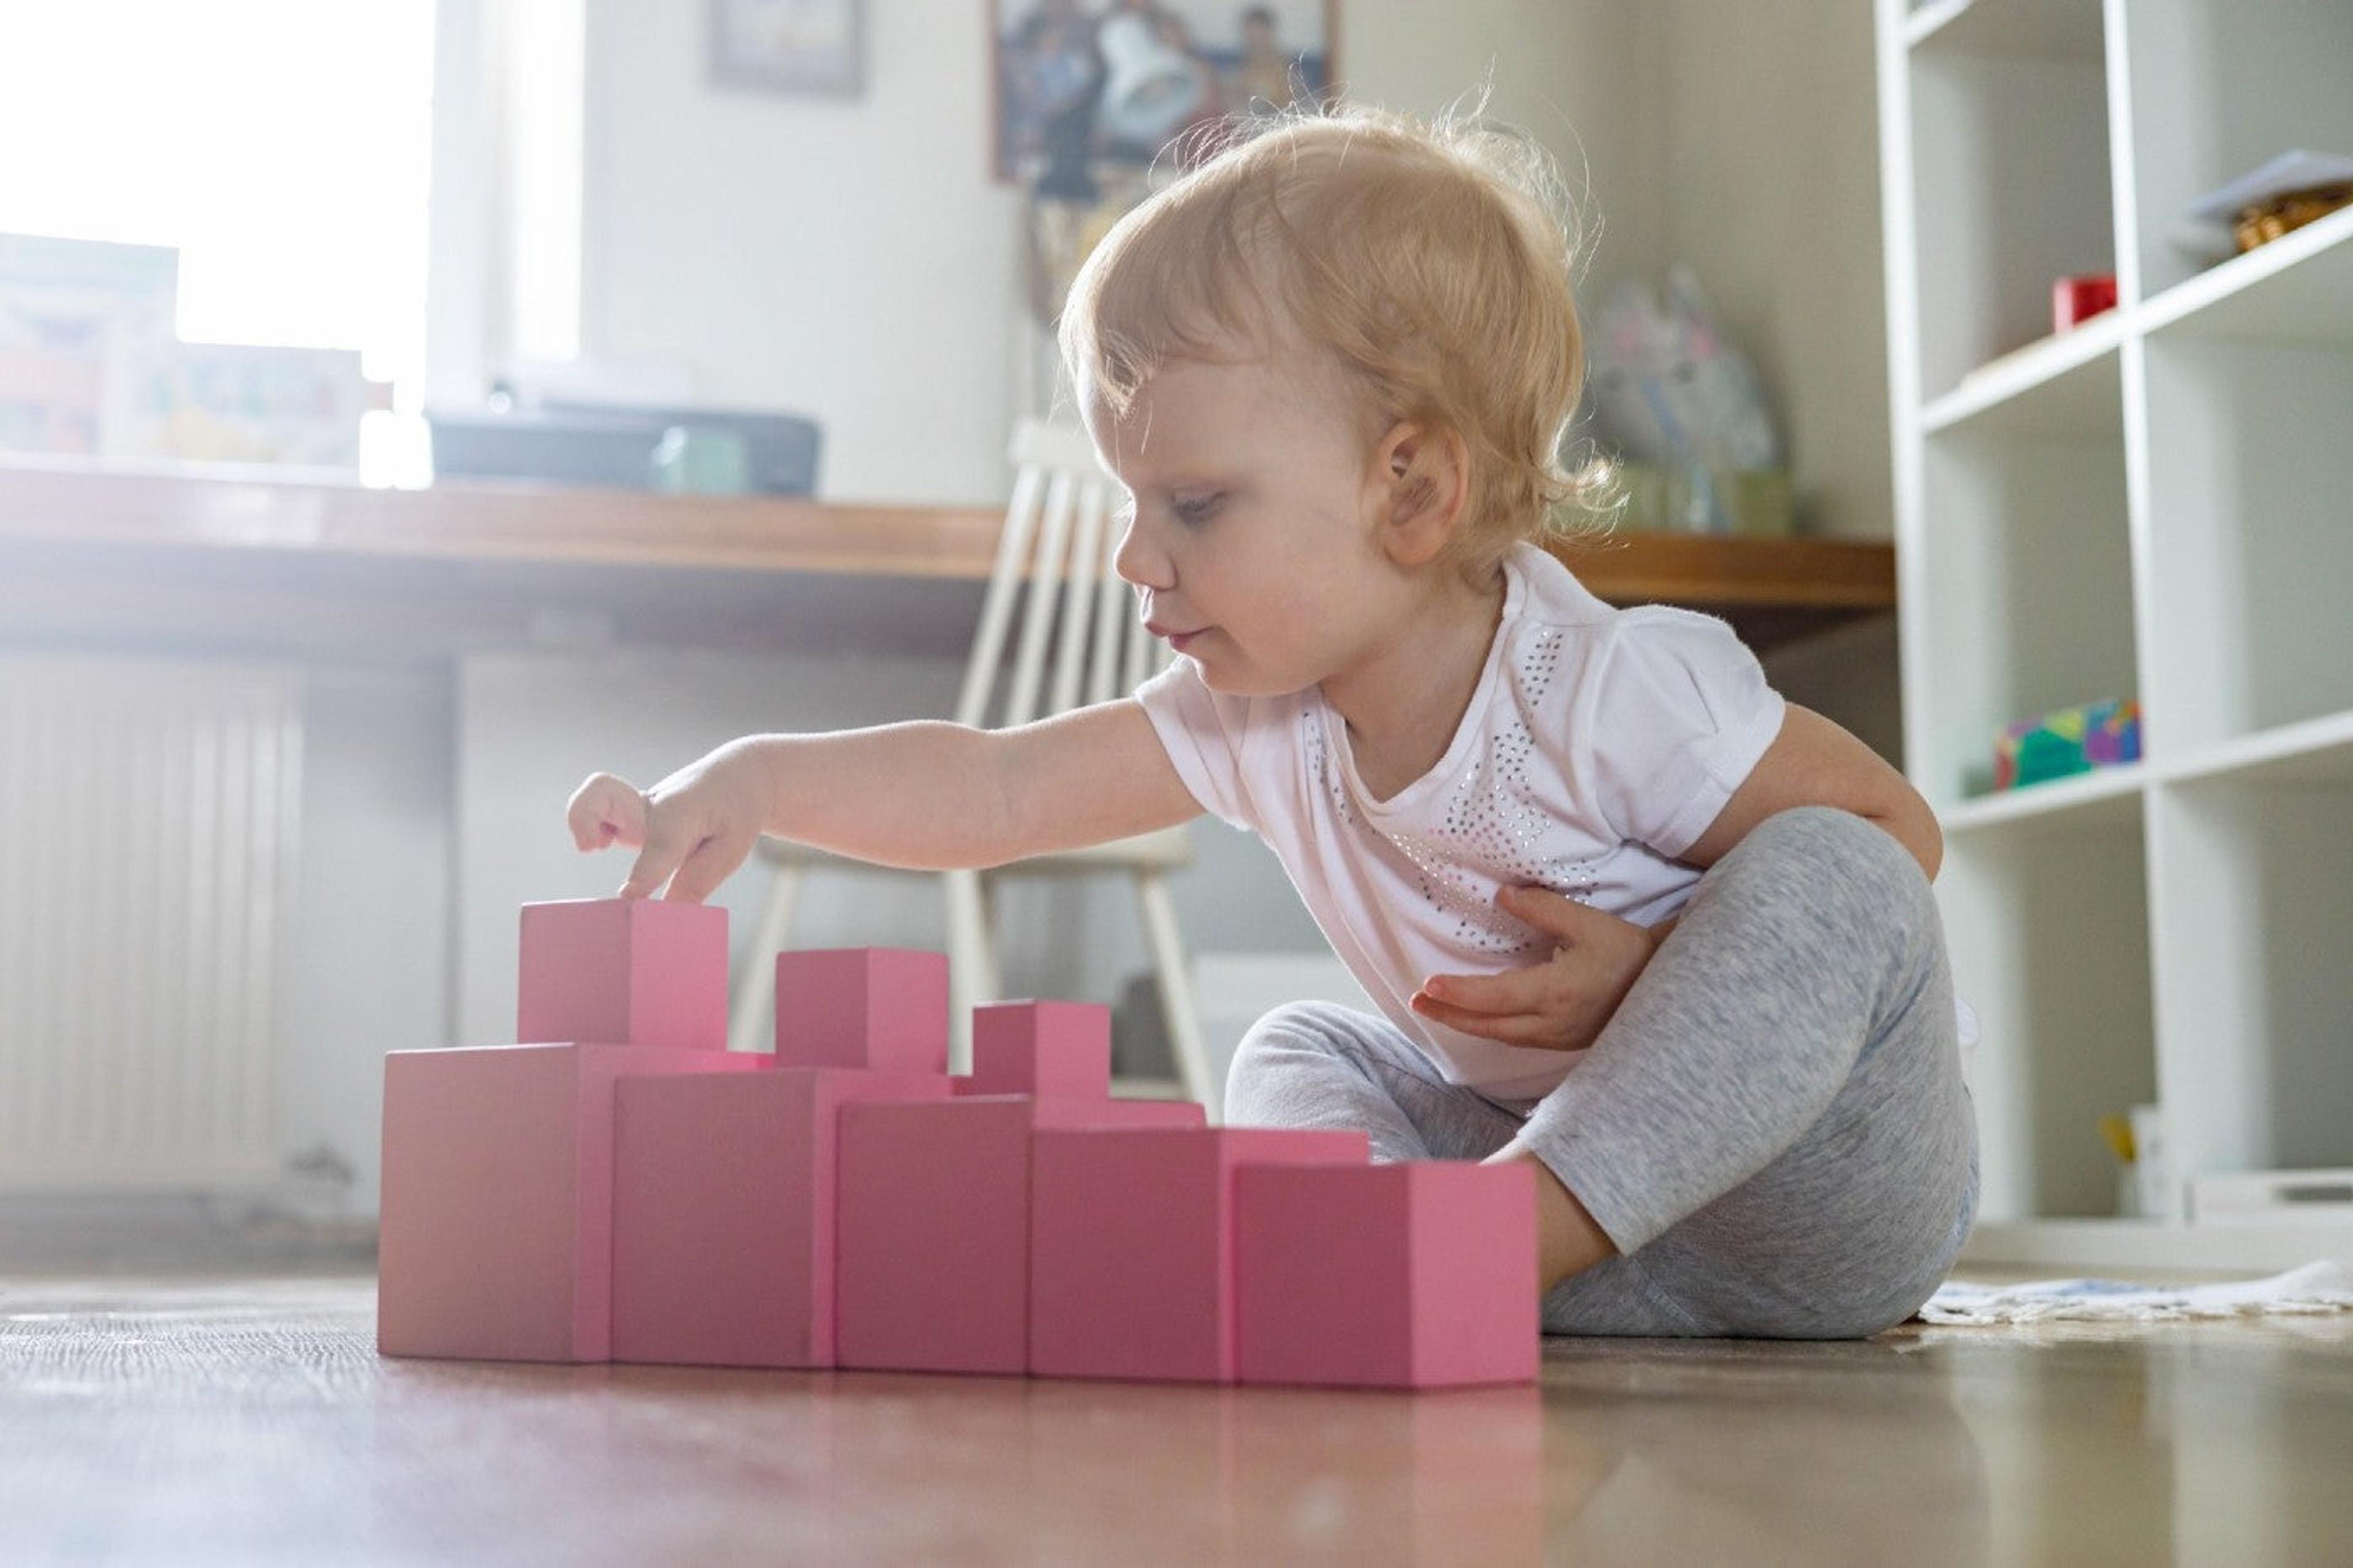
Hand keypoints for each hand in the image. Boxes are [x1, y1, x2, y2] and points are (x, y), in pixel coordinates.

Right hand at [566, 738, 771, 902]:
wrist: (737, 776)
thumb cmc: (736, 812)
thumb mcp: (732, 848)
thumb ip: (697, 882)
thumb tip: (667, 918)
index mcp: (683, 814)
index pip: (660, 843)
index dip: (646, 871)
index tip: (630, 897)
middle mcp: (652, 806)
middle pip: (605, 792)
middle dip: (584, 816)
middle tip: (590, 847)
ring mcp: (637, 806)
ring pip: (596, 793)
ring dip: (580, 816)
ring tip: (591, 846)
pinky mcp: (628, 813)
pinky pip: (596, 806)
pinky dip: (587, 821)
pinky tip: (601, 844)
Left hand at [1409, 884, 1664, 1052]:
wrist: (1666, 987)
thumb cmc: (1626, 952)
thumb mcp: (1587, 922)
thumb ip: (1542, 909)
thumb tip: (1502, 896)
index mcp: (1556, 993)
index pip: (1495, 997)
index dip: (1459, 994)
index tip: (1429, 984)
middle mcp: (1552, 1023)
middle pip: (1489, 1025)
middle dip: (1449, 1014)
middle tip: (1416, 1001)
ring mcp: (1558, 1038)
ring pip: (1501, 1035)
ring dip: (1467, 1022)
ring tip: (1437, 1007)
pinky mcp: (1564, 1042)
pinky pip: (1517, 1038)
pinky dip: (1491, 1027)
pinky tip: (1478, 1016)